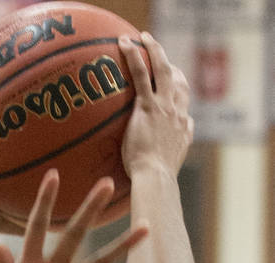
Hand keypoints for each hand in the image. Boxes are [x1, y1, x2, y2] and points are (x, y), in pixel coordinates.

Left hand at [120, 32, 192, 177]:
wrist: (155, 177)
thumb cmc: (158, 177)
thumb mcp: (174, 160)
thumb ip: (177, 144)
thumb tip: (182, 136)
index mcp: (183, 124)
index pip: (183, 96)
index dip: (178, 82)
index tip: (171, 74)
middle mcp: (177, 111)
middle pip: (176, 77)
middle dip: (167, 60)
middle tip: (155, 48)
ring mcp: (164, 106)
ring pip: (162, 69)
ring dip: (153, 49)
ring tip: (141, 38)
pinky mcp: (148, 106)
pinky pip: (141, 75)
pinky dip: (135, 57)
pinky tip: (125, 45)